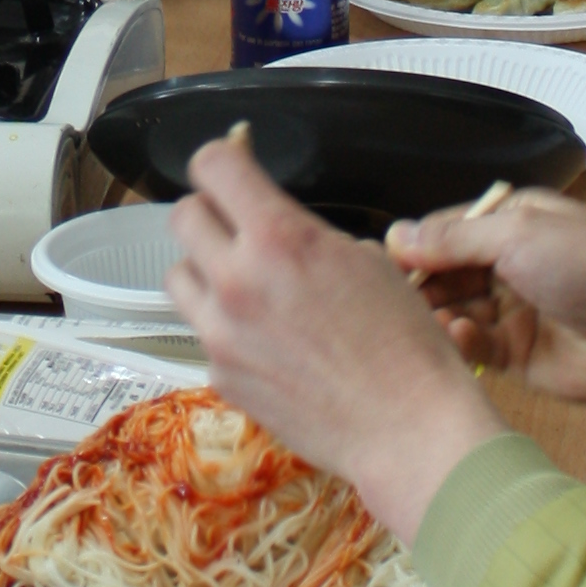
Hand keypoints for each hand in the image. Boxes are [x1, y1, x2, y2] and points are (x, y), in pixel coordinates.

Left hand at [163, 133, 504, 544]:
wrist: (407, 428)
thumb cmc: (405, 342)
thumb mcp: (365, 260)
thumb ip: (305, 236)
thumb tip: (277, 230)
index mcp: (278, 237)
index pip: (213, 166)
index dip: (225, 158)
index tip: (235, 166)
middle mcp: (236, 280)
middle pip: (184, 217)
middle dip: (211, 213)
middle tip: (239, 227)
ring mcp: (220, 333)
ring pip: (179, 277)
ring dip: (206, 271)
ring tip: (245, 286)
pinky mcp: (220, 376)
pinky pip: (204, 334)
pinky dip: (226, 329)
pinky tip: (267, 344)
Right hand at [389, 189, 585, 455]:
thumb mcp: (516, 234)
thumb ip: (453, 238)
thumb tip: (395, 236)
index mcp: (511, 222)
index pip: (446, 230)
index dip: (416, 247)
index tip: (384, 263)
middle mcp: (507, 263)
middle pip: (444, 272)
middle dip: (421, 284)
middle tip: (395, 299)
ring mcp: (510, 309)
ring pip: (454, 310)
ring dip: (438, 314)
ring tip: (426, 320)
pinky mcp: (514, 354)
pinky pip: (474, 346)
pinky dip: (462, 342)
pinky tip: (462, 337)